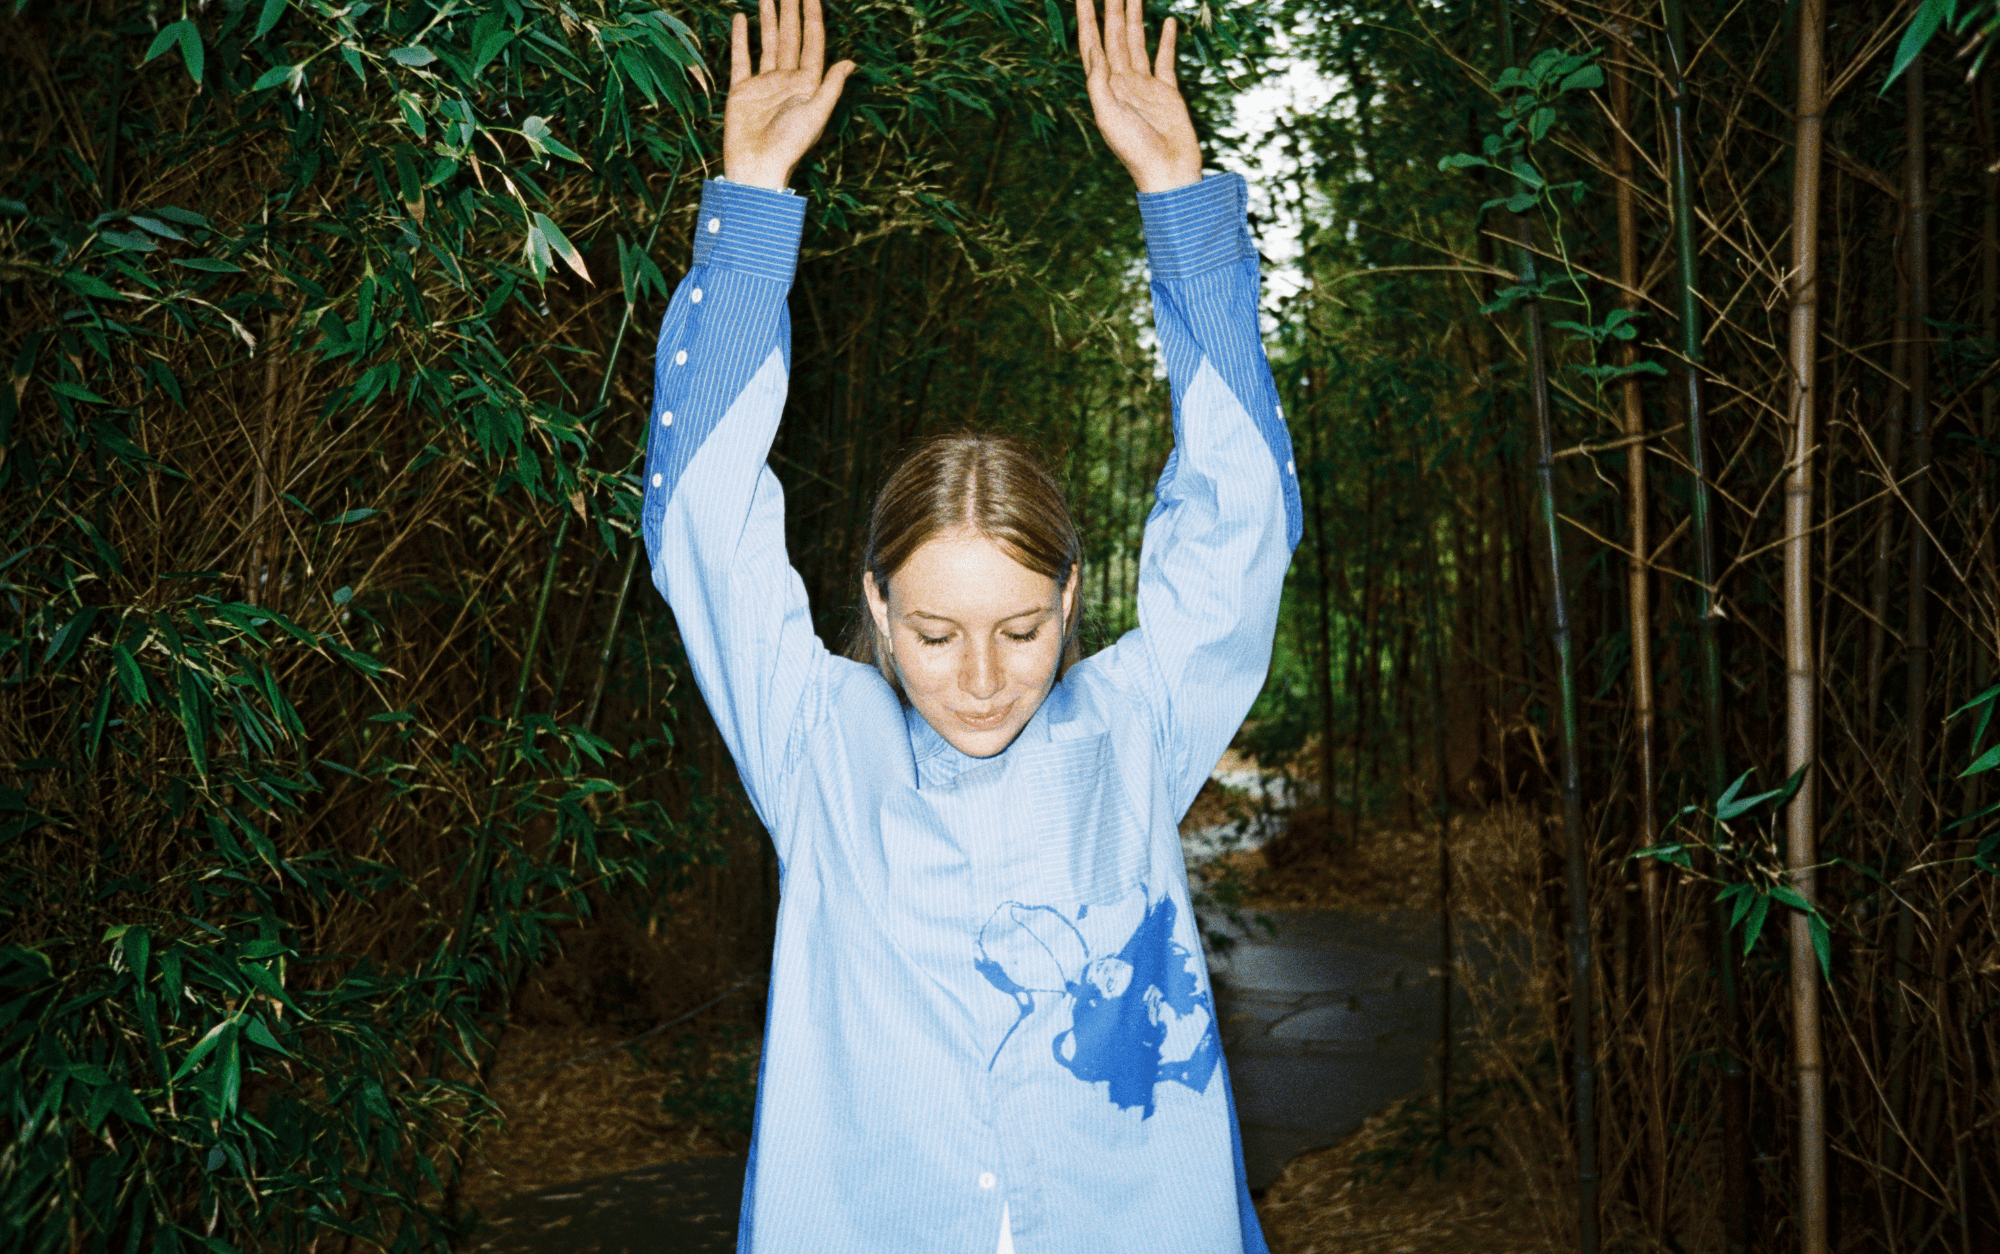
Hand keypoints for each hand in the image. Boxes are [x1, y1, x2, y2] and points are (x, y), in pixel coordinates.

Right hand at [723, 0, 856, 190]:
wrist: (756, 168)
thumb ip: (832, 86)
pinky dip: (740, 39)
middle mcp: (787, 81)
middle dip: (791, 11)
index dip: (813, 17)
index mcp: (808, 84)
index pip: (812, 42)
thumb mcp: (816, 115)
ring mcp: (764, 84)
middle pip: (791, 38)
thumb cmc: (790, 146)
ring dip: (769, 19)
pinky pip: (741, 58)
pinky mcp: (742, 91)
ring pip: (768, 43)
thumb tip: (851, 61)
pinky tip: (740, 19)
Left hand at [1076, 0, 1201, 192]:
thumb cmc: (1135, 152)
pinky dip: (1166, 41)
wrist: (1168, 174)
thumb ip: (1099, 83)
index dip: (1086, 17)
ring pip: (1137, 42)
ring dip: (1134, 17)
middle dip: (1111, 8)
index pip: (1092, 43)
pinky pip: (1165, 60)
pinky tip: (1167, 22)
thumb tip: (1093, 49)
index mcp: (1104, 87)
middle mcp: (1122, 82)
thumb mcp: (1109, 117)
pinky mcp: (1168, 93)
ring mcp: (1145, 86)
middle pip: (1114, 36)